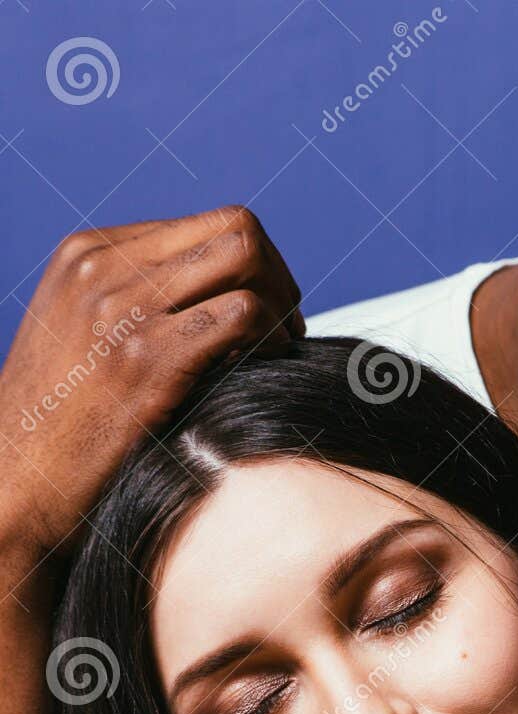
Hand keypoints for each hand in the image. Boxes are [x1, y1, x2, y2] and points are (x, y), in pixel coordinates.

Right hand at [0, 205, 303, 562]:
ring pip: (245, 259)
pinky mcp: (147, 359)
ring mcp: (123, 308)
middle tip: (287, 326)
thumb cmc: (56, 425)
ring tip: (279, 348)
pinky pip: (242, 315)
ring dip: (281, 305)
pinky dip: (270, 336)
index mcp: (88, 253)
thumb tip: (213, 296)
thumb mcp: (79, 336)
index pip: (205, 225)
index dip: (253, 265)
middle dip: (278, 276)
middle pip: (234, 229)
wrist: (14, 481)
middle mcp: (104, 267)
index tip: (268, 309)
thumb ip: (132, 303)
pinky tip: (264, 367)